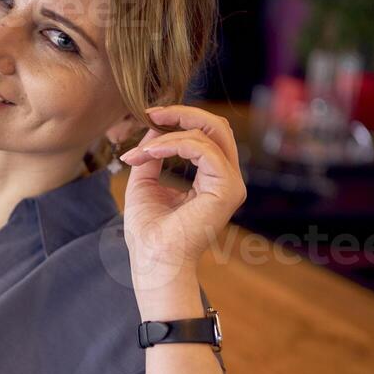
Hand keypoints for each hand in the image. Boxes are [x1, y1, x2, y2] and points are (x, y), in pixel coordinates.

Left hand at [119, 104, 246, 297]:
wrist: (153, 260)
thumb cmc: (148, 231)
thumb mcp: (145, 182)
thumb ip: (153, 154)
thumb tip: (154, 127)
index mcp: (211, 179)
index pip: (206, 134)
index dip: (179, 119)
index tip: (148, 116)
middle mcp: (227, 179)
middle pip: (216, 126)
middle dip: (183, 113)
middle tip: (151, 113)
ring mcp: (231, 184)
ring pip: (210, 132)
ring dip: (169, 135)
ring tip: (142, 151)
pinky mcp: (227, 189)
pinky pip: (203, 149)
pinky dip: (174, 145)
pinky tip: (151, 153)